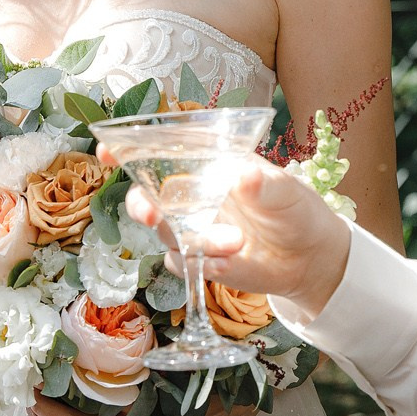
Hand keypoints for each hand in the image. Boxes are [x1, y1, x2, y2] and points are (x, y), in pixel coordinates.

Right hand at [112, 153, 352, 320]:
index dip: (129, 150)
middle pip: (147, 196)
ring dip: (196, 240)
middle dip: (141, 204)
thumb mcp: (287, 191)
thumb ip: (264, 185)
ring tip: (236, 243)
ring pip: (167, 234)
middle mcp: (190, 195)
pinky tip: (228, 264)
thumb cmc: (295, 210)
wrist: (309, 259)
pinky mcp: (198, 260)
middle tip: (150, 213)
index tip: (107, 151)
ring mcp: (191, 229)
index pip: (161, 152)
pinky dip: (202, 265)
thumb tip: (245, 176)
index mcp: (206, 165)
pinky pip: (183, 263)